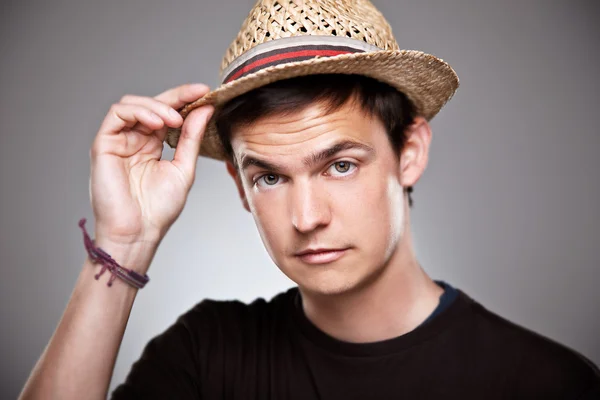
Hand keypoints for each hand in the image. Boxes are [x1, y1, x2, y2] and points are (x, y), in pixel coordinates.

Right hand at [89, 83, 213, 246]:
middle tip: (197, 94)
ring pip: (133, 104)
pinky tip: (158, 122)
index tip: (205, 92)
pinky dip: (139, 111)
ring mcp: (118, 141)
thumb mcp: (183, 168)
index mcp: (152, 145)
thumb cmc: (158, 209)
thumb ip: (191, 138)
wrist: (139, 232)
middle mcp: (134, 139)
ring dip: (158, 106)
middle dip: (176, 96)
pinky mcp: (104, 144)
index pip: (167, 113)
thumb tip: (204, 109)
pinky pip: (118, 114)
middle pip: (152, 104)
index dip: (185, 99)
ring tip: (176, 119)